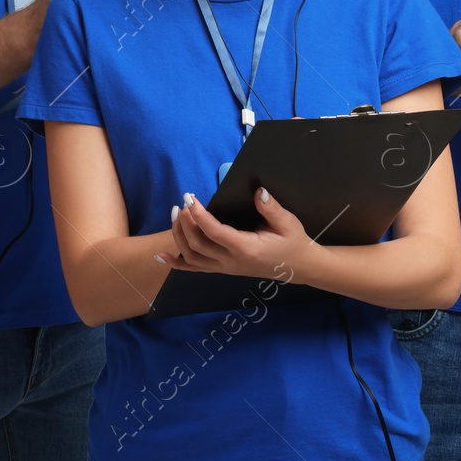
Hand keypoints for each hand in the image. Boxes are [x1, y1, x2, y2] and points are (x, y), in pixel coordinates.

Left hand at [157, 189, 309, 283]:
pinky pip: (195, 269)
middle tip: (182, 202)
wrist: (299, 267)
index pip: (215, 232)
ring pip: (192, 257)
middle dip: (185, 223)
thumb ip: (271, 208)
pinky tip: (161, 256)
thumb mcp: (287, 222)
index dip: (199, 215)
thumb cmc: (292, 242)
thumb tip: (259, 191)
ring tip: (176, 215)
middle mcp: (232, 261)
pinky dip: (176, 263)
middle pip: (198, 245)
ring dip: (179, 237)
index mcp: (246, 248)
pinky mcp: (223, 269)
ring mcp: (226, 268)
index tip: (190, 198)